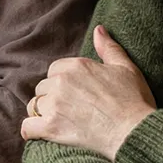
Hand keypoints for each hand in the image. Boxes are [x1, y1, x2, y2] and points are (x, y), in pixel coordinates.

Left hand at [22, 26, 157, 160]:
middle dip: (52, 97)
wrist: (134, 132)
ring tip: (58, 121)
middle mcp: (61, 82)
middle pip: (43, 87)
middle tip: (68, 109)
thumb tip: (98, 29)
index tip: (74, 93)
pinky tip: (39, 133)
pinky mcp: (51, 127)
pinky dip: (32, 130)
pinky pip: (28, 127)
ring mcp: (54, 104)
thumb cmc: (133, 101)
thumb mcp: (125, 68)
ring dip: (42, 113)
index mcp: (77, 66)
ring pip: (34, 105)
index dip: (62, 82)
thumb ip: (108, 47)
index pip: (54, 70)